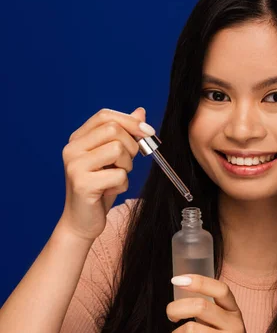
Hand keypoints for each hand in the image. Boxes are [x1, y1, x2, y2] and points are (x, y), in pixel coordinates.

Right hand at [60, 107, 154, 240]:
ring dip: (127, 167)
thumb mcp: (114, 158)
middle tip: (126, 164)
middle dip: (131, 147)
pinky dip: (122, 185)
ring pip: (118, 150)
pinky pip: (119, 176)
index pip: (105, 115)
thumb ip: (125, 134)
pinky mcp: (83, 184)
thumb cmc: (100, 188)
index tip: (149, 132)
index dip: (130, 121)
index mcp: (78, 139)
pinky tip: (110, 191)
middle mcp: (72, 149)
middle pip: (114, 130)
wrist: (82, 221)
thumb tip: (141, 112)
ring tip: (115, 178)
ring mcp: (75, 166)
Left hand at [166, 274, 270, 332]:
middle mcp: (235, 324)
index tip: (176, 280)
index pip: (219, 288)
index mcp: (234, 312)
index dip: (198, 281)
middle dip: (176, 308)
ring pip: (192, 329)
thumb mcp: (224, 326)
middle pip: (200, 306)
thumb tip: (179, 300)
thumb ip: (208, 313)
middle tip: (170, 317)